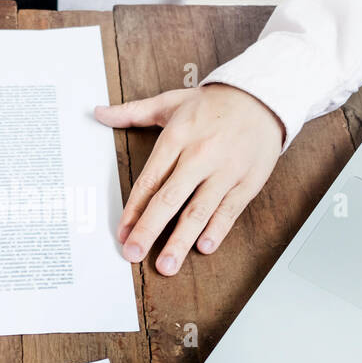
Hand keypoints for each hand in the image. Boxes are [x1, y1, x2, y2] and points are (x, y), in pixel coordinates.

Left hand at [95, 83, 283, 275]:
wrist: (262, 97)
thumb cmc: (212, 104)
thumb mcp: (170, 102)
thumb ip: (132, 112)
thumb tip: (99, 112)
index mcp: (176, 138)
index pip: (149, 181)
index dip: (133, 210)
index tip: (121, 233)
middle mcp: (199, 156)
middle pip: (169, 199)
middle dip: (148, 230)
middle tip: (133, 254)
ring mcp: (225, 171)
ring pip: (199, 211)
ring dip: (180, 240)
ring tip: (166, 265)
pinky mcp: (247, 182)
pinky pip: (229, 210)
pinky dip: (217, 230)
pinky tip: (203, 247)